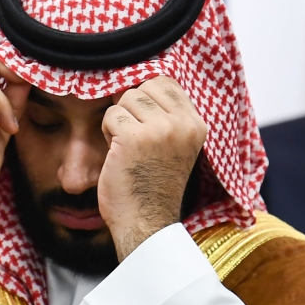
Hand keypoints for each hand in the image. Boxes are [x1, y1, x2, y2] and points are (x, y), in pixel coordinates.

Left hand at [99, 76, 206, 260]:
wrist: (146, 223)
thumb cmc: (153, 185)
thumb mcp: (174, 145)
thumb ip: (167, 115)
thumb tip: (137, 82)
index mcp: (196, 124)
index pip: (166, 82)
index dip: (147, 97)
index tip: (144, 124)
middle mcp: (183, 124)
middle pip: (144, 86)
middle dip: (132, 108)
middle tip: (135, 140)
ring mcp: (160, 130)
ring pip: (125, 98)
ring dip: (119, 121)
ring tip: (128, 148)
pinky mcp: (134, 137)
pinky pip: (110, 115)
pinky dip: (108, 133)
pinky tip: (118, 154)